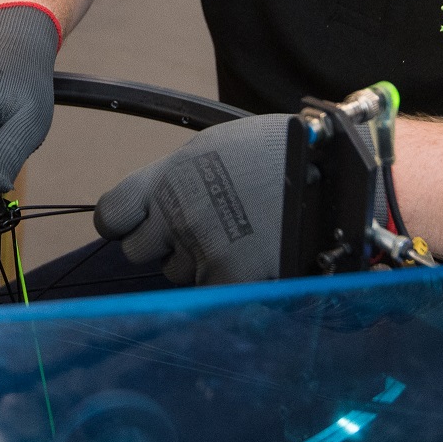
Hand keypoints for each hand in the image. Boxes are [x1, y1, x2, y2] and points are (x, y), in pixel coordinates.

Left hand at [94, 114, 290, 286]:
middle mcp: (177, 210)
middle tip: (199, 231)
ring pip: (177, 274)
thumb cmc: (275, 152)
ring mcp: (201, 245)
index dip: (122, 223)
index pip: (112, 214)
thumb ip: (175, 179)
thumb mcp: (212, 149)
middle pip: (138, 250)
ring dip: (198, 263)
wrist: (330, 167)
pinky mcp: (229, 275)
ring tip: (238, 236)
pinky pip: (208, 293)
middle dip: (163, 245)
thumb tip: (150, 207)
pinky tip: (250, 260)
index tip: (136, 225)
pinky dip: (226, 283)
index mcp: (169, 175)